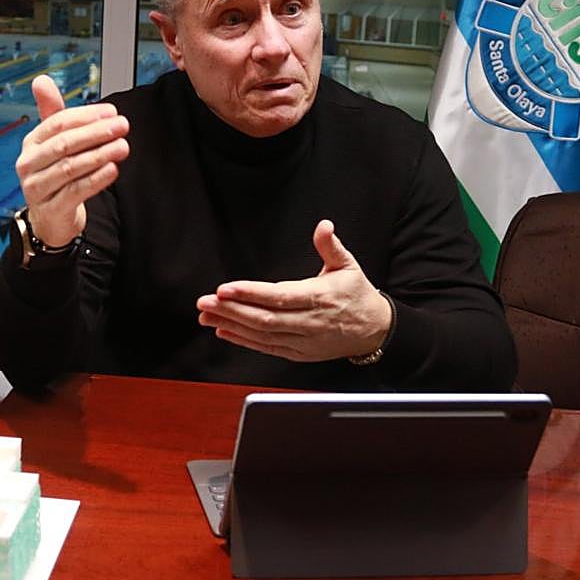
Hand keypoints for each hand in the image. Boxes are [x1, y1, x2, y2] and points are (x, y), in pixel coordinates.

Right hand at [15, 74, 129, 246]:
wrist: (50, 218)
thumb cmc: (55, 174)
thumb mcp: (53, 143)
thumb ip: (53, 113)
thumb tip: (41, 79)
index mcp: (31, 143)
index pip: (57, 123)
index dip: (86, 116)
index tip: (112, 112)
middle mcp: (29, 164)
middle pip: (64, 144)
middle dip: (96, 133)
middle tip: (123, 125)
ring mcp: (37, 188)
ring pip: (70, 167)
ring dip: (100, 154)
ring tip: (123, 146)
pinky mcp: (51, 209)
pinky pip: (75, 191)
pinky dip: (96, 179)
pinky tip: (113, 170)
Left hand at [196, 220, 391, 361]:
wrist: (375, 331)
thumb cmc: (357, 295)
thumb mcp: (348, 265)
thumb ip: (330, 245)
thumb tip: (324, 226)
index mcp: (319, 297)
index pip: (278, 297)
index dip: (249, 293)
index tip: (224, 289)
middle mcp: (309, 322)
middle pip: (264, 319)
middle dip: (231, 310)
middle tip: (204, 302)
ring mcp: (303, 341)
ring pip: (261, 335)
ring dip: (231, 325)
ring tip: (206, 316)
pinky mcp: (298, 353)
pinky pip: (266, 348)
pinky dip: (243, 340)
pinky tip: (223, 330)